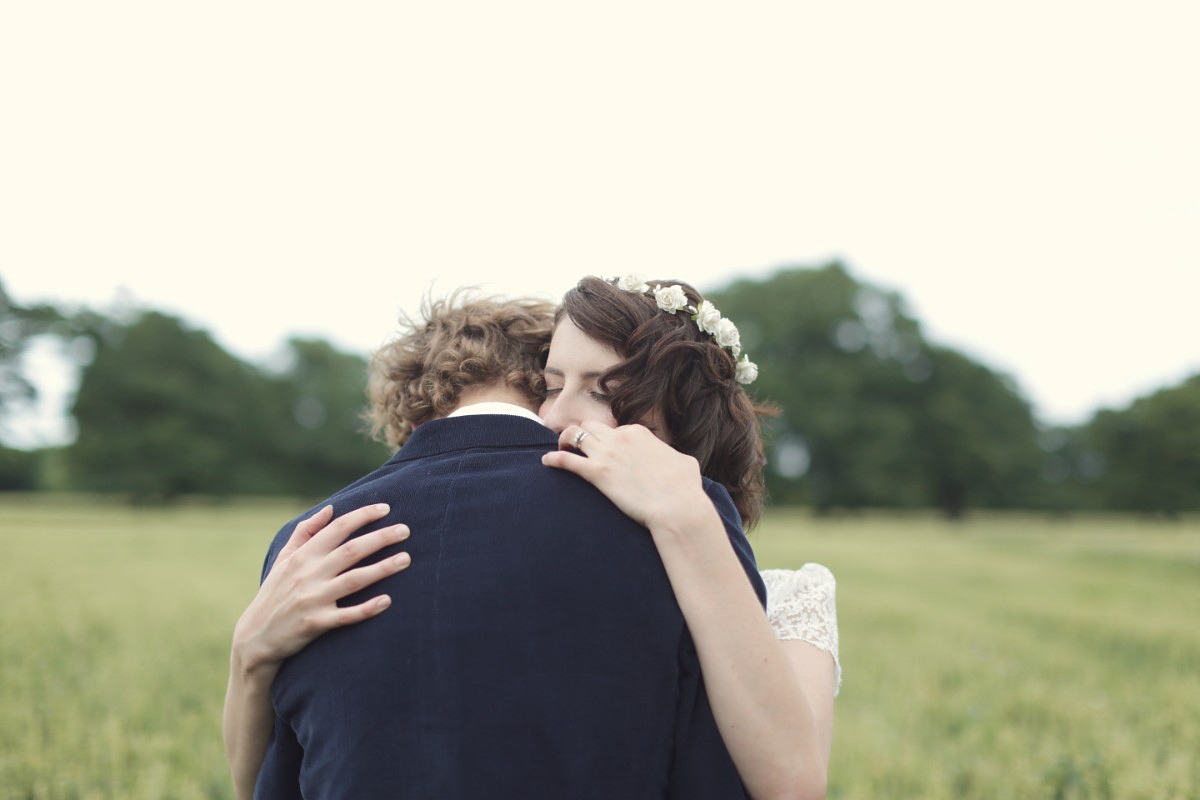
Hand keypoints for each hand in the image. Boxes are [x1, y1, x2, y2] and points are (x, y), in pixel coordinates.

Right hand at [231, 503, 411, 675]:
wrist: (255, 638)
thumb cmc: (274, 594)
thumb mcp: (283, 560)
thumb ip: (305, 532)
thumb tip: (330, 509)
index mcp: (303, 556)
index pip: (337, 528)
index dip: (363, 516)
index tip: (386, 508)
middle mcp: (308, 574)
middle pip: (351, 551)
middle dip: (381, 538)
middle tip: (406, 530)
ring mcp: (313, 599)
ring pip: (354, 580)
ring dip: (382, 569)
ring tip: (406, 559)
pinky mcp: (316, 624)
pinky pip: (346, 615)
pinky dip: (366, 608)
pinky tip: (387, 601)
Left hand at [541, 421, 708, 529]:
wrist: (677, 506)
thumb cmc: (685, 488)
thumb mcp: (685, 462)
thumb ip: (675, 456)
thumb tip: (680, 461)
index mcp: (639, 432)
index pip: (616, 429)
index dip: (609, 440)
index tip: (607, 451)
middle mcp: (620, 437)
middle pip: (590, 426)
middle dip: (583, 434)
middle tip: (578, 446)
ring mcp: (607, 453)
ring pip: (574, 434)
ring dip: (565, 441)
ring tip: (560, 449)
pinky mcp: (597, 473)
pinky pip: (567, 459)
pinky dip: (554, 459)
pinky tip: (546, 462)